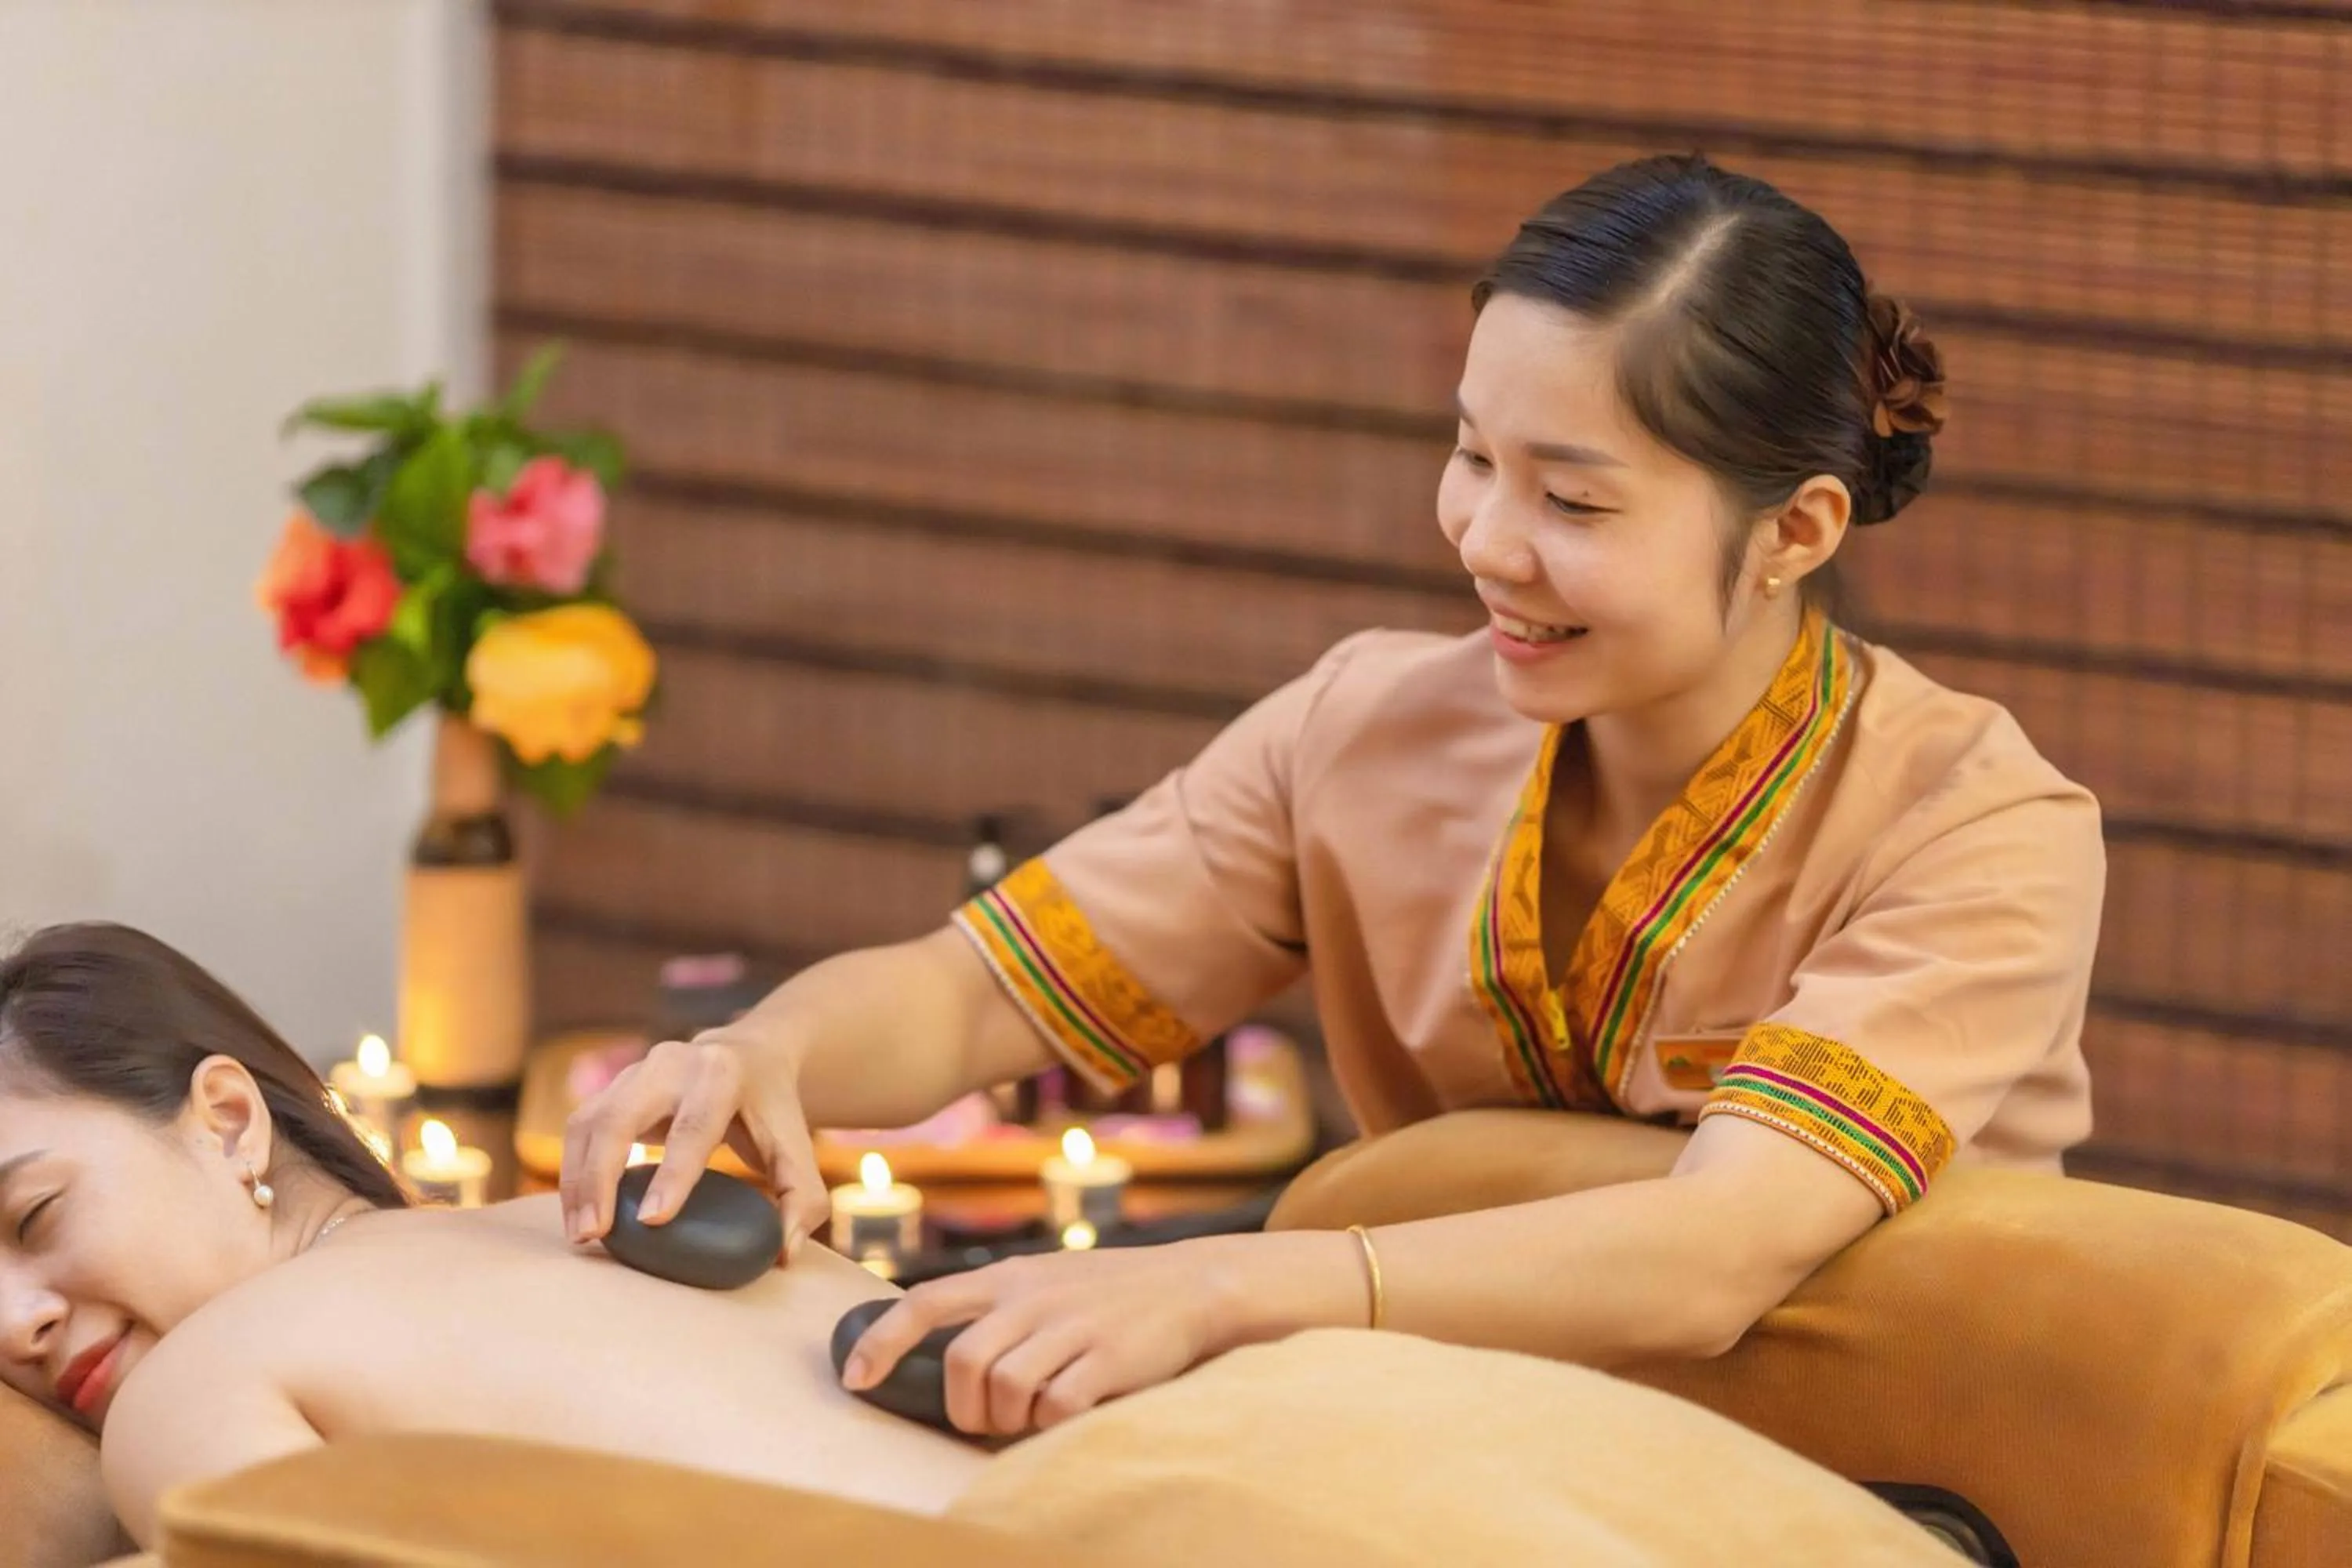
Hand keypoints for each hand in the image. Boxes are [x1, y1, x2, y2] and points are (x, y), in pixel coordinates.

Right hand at [559, 1030, 829, 1257]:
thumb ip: (803, 1199)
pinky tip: (577, 1212)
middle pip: (621, 1117)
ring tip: (581, 1234)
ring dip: (578, 1180)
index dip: (673, 1174)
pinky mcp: (613, 1087)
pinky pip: (581, 1127)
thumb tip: (786, 1252)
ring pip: (591, 1121)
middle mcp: (672, 1064)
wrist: (750, 1054)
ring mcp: (636, 1071)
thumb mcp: (798, 1147)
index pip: (693, 1128)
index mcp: (722, 1075)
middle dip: (601, 1176)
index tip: (652, 1221)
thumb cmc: (772, 1111)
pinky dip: (573, 1171)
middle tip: (594, 1234)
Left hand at [841, 1231, 1364, 1435]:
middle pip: (961, 1363)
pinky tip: (1071, 1412)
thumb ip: (1000, 1307)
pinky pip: (1056, 1407)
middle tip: (988, 1421)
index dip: (882, 1340)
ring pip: (1003, 1390)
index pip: (927, 1300)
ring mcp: (1071, 1327)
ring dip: (1008, 1420)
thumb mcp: (1048, 1280)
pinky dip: (1053, 1424)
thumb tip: (940, 1352)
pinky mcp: (1107, 1359)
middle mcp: (1033, 1297)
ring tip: (1032, 1418)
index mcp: (1011, 1277)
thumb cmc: (1113, 1293)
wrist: (1195, 1284)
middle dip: (964, 1408)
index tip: (856, 1379)